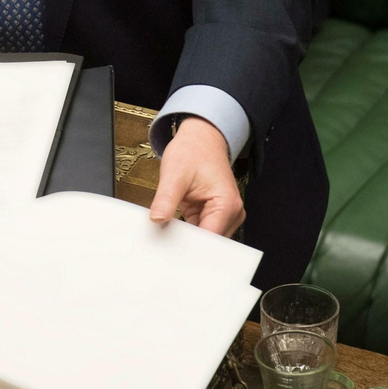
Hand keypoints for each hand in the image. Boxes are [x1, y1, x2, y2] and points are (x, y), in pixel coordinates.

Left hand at [149, 117, 245, 237]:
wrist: (201, 138)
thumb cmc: (193, 150)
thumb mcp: (174, 173)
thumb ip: (166, 199)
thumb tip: (157, 220)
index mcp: (227, 205)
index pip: (210, 240)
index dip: (189, 248)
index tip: (170, 250)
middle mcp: (231, 213)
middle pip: (208, 243)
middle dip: (187, 245)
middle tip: (164, 243)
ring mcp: (223, 215)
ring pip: (203, 240)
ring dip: (186, 238)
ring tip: (168, 231)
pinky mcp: (212, 215)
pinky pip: (199, 231)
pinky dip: (186, 231)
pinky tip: (173, 228)